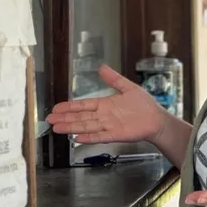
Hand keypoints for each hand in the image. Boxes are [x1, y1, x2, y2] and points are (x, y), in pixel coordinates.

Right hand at [46, 65, 166, 144]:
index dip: (69, 107)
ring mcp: (109, 126)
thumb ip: (114, 79)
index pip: (83, 105)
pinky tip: (77, 139)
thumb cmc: (144, 105)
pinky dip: (89, 137)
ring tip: (57, 129)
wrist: (157, 119)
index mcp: (104, 104)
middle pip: (80, 117)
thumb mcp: (128, 88)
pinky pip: (100, 136)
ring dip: (71, 127)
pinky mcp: (116, 135)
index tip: (56, 108)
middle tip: (49, 119)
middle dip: (65, 118)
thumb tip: (101, 67)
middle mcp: (103, 116)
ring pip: (86, 126)